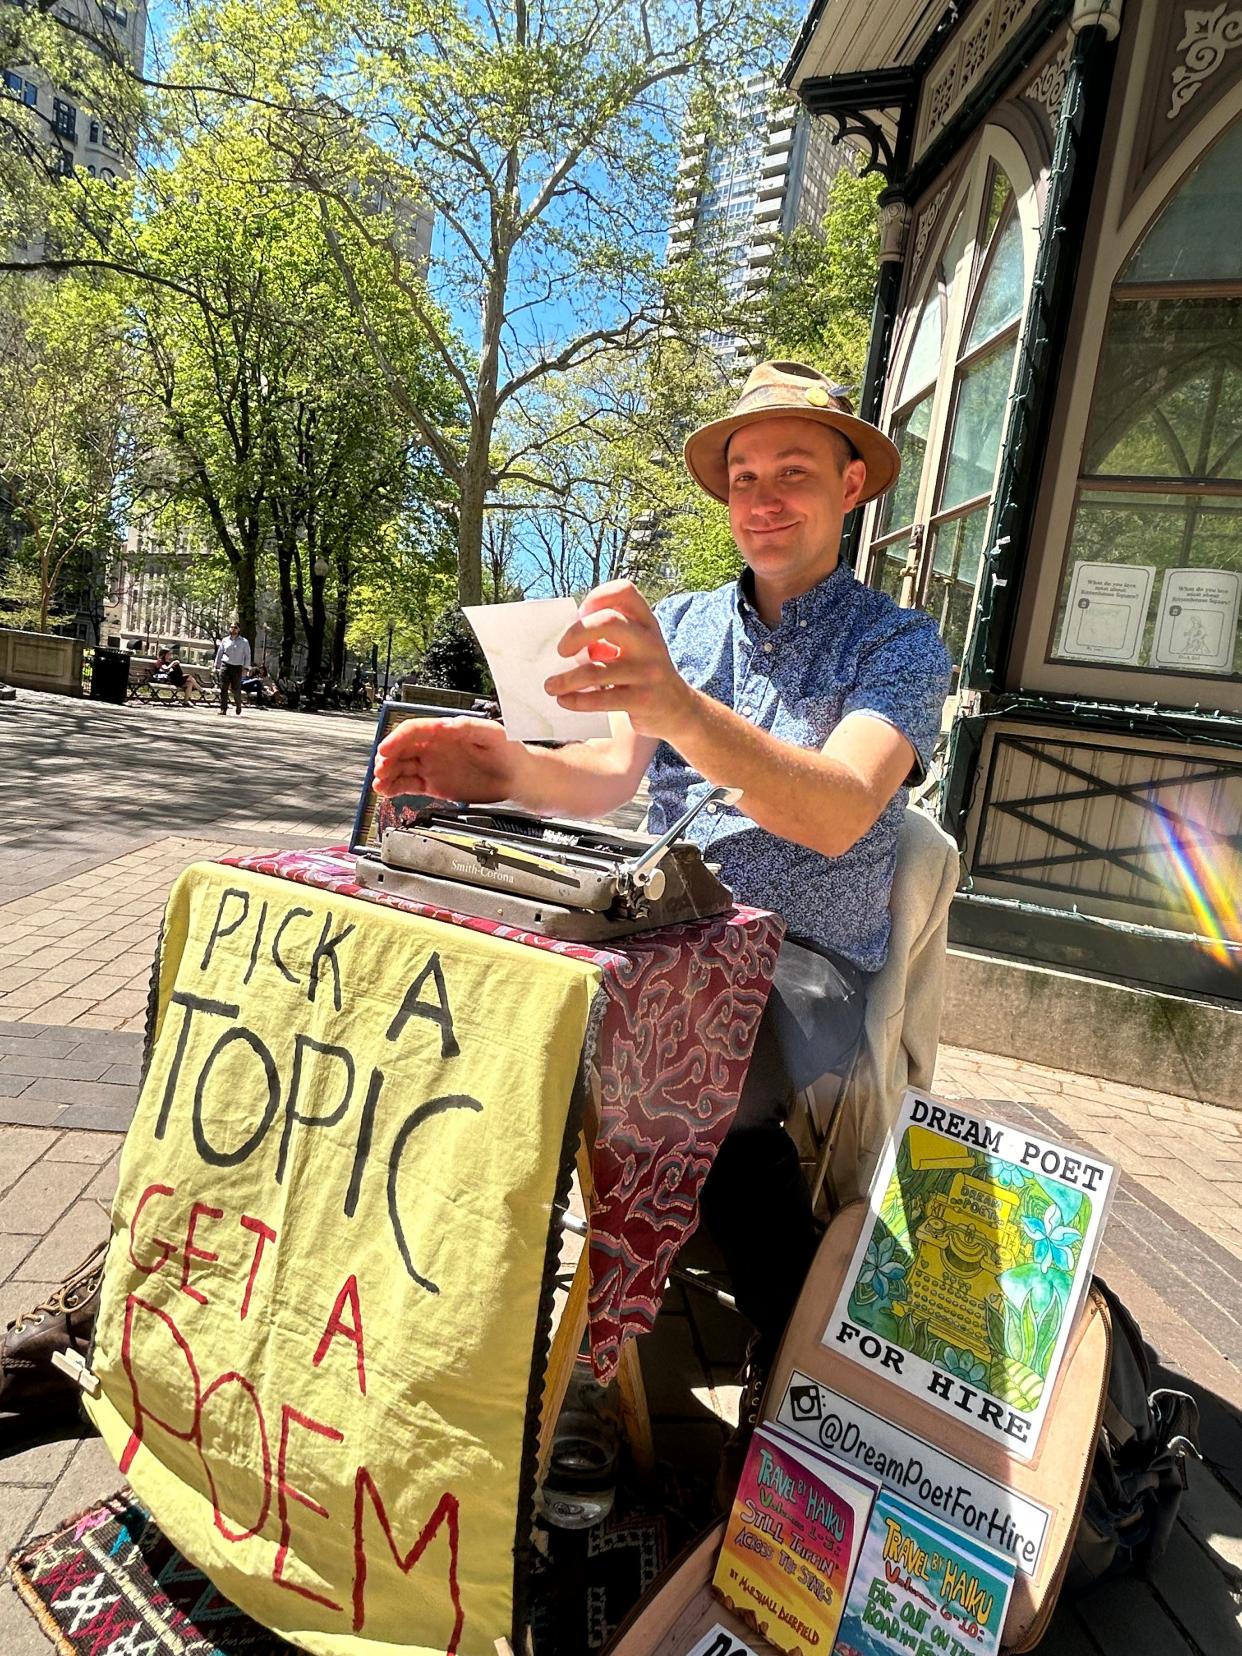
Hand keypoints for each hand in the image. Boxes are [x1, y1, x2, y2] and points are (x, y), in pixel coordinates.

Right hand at [373, 717, 518, 803]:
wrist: (516, 778)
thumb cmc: (508, 751)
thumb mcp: (493, 734)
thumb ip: (471, 727)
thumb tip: (449, 725)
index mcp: (444, 731)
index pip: (413, 730)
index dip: (396, 740)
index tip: (386, 750)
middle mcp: (434, 747)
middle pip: (401, 748)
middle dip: (386, 758)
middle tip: (380, 770)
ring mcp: (432, 765)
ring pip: (400, 767)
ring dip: (386, 774)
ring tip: (379, 784)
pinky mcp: (433, 784)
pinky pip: (407, 784)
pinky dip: (394, 787)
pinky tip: (385, 791)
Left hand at [544, 580, 693, 739]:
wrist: (678, 710)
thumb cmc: (643, 673)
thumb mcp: (635, 647)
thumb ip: (607, 637)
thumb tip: (564, 640)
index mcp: (646, 623)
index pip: (624, 591)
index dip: (598, 597)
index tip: (581, 613)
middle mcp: (650, 642)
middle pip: (608, 622)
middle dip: (576, 633)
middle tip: (561, 650)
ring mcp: (648, 671)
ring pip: (597, 670)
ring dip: (566, 679)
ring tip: (551, 686)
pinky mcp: (642, 700)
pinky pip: (601, 699)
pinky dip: (576, 700)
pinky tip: (565, 701)